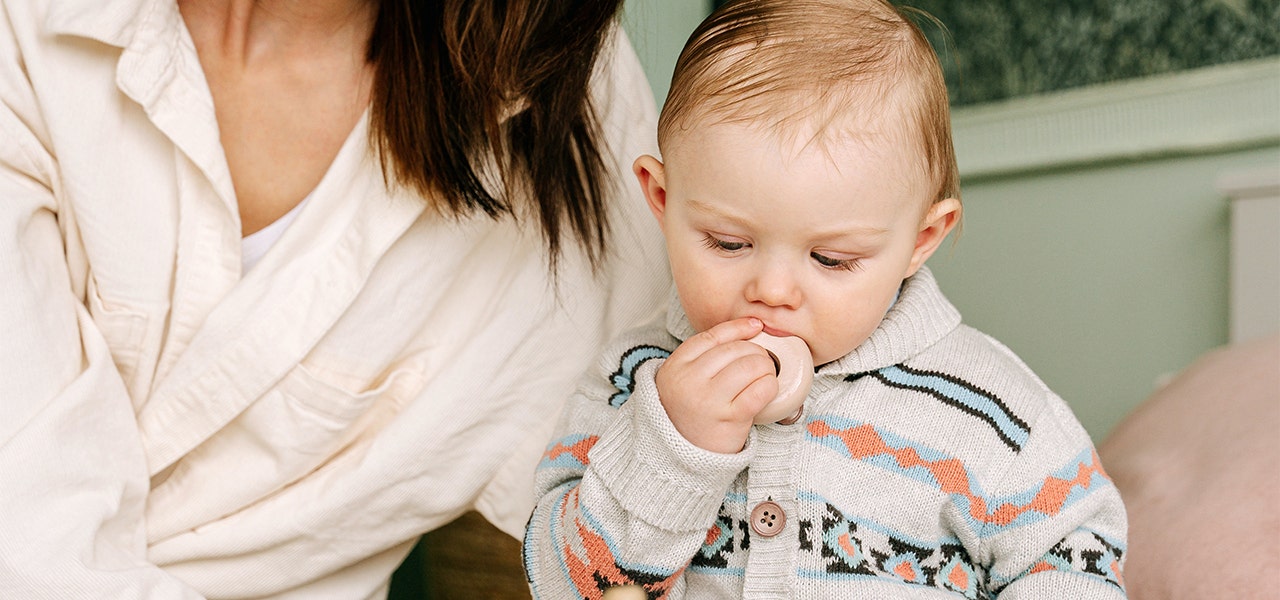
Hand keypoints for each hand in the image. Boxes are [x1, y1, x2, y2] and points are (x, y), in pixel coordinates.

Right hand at [654, 318, 778, 452]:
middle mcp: (689, 381)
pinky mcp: (729, 418)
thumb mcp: (685, 379)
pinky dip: (770, 386)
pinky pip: (760, 390)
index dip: (739, 328)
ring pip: (751, 365)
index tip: (756, 326)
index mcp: (675, 367)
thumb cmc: (690, 413)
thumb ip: (707, 356)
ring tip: (763, 376)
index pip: (713, 335)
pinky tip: (767, 390)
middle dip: (756, 352)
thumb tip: (752, 327)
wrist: (682, 456)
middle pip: (735, 349)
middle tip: (761, 363)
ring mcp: (708, 400)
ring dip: (766, 368)